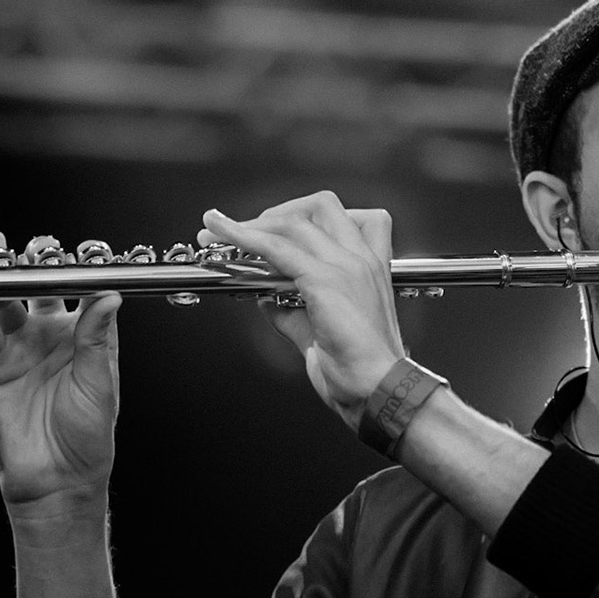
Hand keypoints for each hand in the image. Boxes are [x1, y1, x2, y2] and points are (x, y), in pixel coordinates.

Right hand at [0, 230, 121, 513]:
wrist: (54, 479)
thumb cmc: (87, 438)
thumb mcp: (99, 385)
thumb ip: (97, 339)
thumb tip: (109, 296)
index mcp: (87, 338)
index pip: (81, 291)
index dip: (77, 269)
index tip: (76, 253)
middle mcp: (53, 336)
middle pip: (41, 287)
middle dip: (35, 262)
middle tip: (33, 248)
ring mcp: (22, 347)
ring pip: (8, 300)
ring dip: (0, 274)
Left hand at [200, 192, 405, 429]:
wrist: (379, 390)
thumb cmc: (360, 371)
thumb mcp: (321, 333)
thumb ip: (293, 312)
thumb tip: (266, 300)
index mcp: (370, 267)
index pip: (344, 218)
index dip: (304, 215)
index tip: (272, 228)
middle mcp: (361, 258)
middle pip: (319, 206)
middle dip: (278, 213)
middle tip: (246, 232)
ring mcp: (345, 266)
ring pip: (292, 223)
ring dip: (250, 225)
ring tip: (219, 233)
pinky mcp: (325, 280)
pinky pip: (276, 248)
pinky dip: (243, 237)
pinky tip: (222, 234)